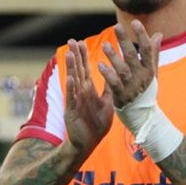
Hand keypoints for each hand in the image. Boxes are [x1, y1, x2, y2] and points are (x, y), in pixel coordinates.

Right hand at [64, 38, 113, 154]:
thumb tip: (116, 75)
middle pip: (78, 71)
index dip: (83, 57)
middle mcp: (80, 93)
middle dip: (75, 56)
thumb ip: (109, 90)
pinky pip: (72, 98)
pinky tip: (70, 77)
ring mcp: (75, 101)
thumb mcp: (107, 104)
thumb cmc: (97, 125)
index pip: (85, 70)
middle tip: (72, 40)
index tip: (81, 42)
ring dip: (71, 67)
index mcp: (88, 91)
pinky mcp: (71, 111)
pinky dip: (71, 88)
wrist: (88, 144)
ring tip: (69, 53)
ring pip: (73, 81)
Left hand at [96, 21, 162, 108]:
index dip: (142, 36)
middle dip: (125, 41)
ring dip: (113, 57)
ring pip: (122, 69)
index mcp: (149, 69)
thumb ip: (154, 53)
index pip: (147, 50)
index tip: (135, 22)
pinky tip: (100, 64)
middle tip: (117, 26)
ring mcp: (132, 87)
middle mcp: (142, 77)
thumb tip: (158, 34)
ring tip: (105, 45)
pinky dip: (107, 74)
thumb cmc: (147, 91)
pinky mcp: (122, 96)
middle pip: (133, 56)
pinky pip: (114, 84)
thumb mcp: (153, 72)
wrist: (144, 117)